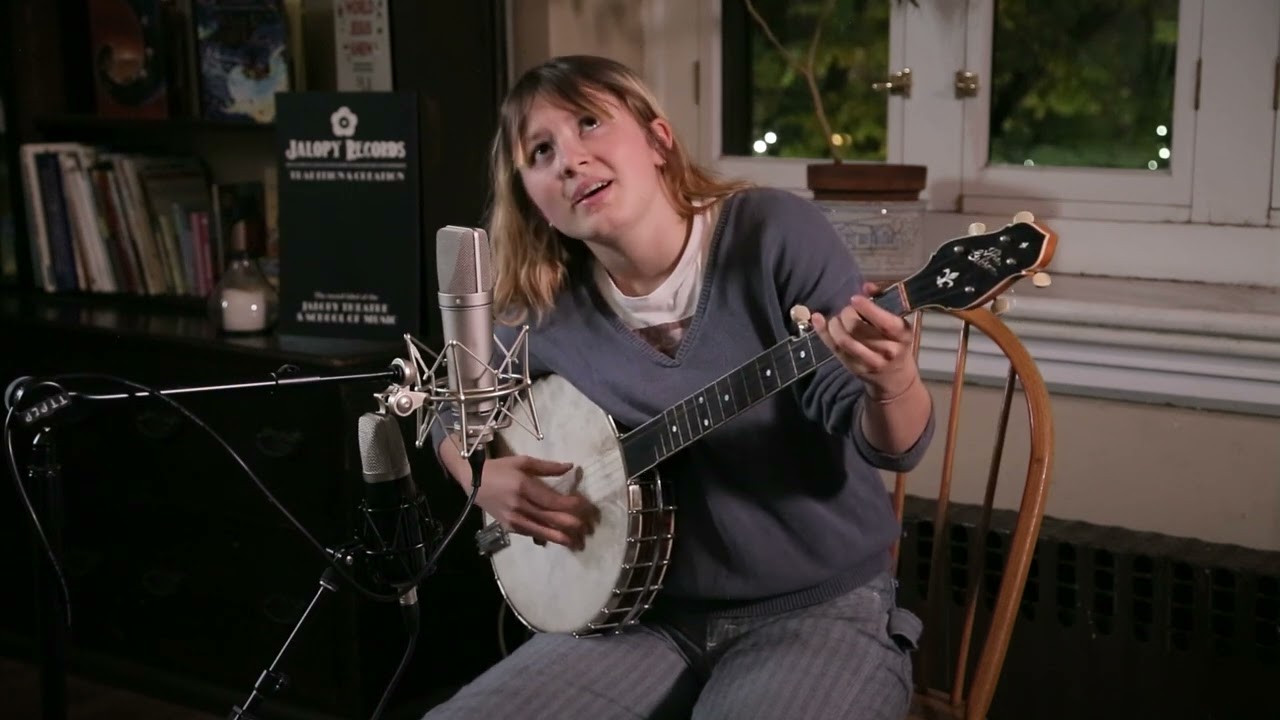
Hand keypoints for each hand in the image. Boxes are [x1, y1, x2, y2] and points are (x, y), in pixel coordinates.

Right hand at [476, 455, 598, 549]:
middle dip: (570, 524)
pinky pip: (531, 533)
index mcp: (523, 486)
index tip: (585, 505)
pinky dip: (545, 537)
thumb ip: (547, 467)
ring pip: (541, 531)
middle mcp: (519, 505)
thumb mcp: (523, 461)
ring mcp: (513, 518)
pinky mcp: (508, 527)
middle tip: (587, 527)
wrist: (473, 482)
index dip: (571, 505)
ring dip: (561, 537)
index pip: (553, 500)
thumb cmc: (500, 468)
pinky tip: (558, 540)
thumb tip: (571, 467)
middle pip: (550, 518)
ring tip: (577, 542)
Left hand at [810, 282, 919, 398]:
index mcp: (901, 335)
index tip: (855, 298)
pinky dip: (822, 332)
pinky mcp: (852, 367)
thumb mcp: (899, 322)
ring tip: (838, 318)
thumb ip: (884, 301)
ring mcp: (868, 361)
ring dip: (835, 324)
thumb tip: (867, 286)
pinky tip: (817, 319)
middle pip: (858, 329)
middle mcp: (886, 350)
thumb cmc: (897, 342)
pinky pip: (834, 348)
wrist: (895, 377)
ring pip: (844, 340)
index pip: (884, 323)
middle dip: (848, 313)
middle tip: (849, 310)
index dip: (868, 309)